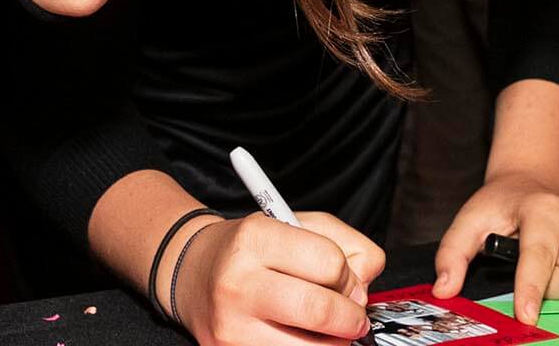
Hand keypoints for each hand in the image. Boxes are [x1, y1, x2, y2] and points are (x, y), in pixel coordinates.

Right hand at [173, 212, 383, 345]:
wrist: (193, 273)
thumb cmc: (251, 250)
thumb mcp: (297, 224)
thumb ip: (346, 245)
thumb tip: (365, 286)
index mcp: (256, 238)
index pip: (330, 264)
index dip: (349, 276)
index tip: (345, 280)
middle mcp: (239, 282)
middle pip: (320, 311)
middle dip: (350, 318)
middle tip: (352, 316)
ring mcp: (231, 326)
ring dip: (331, 342)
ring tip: (323, 328)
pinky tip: (299, 336)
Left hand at [431, 173, 558, 324]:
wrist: (531, 183)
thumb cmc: (500, 208)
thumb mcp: (468, 221)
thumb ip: (452, 253)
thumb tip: (445, 289)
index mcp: (541, 211)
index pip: (539, 255)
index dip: (532, 289)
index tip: (526, 317)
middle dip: (554, 293)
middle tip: (537, 282)